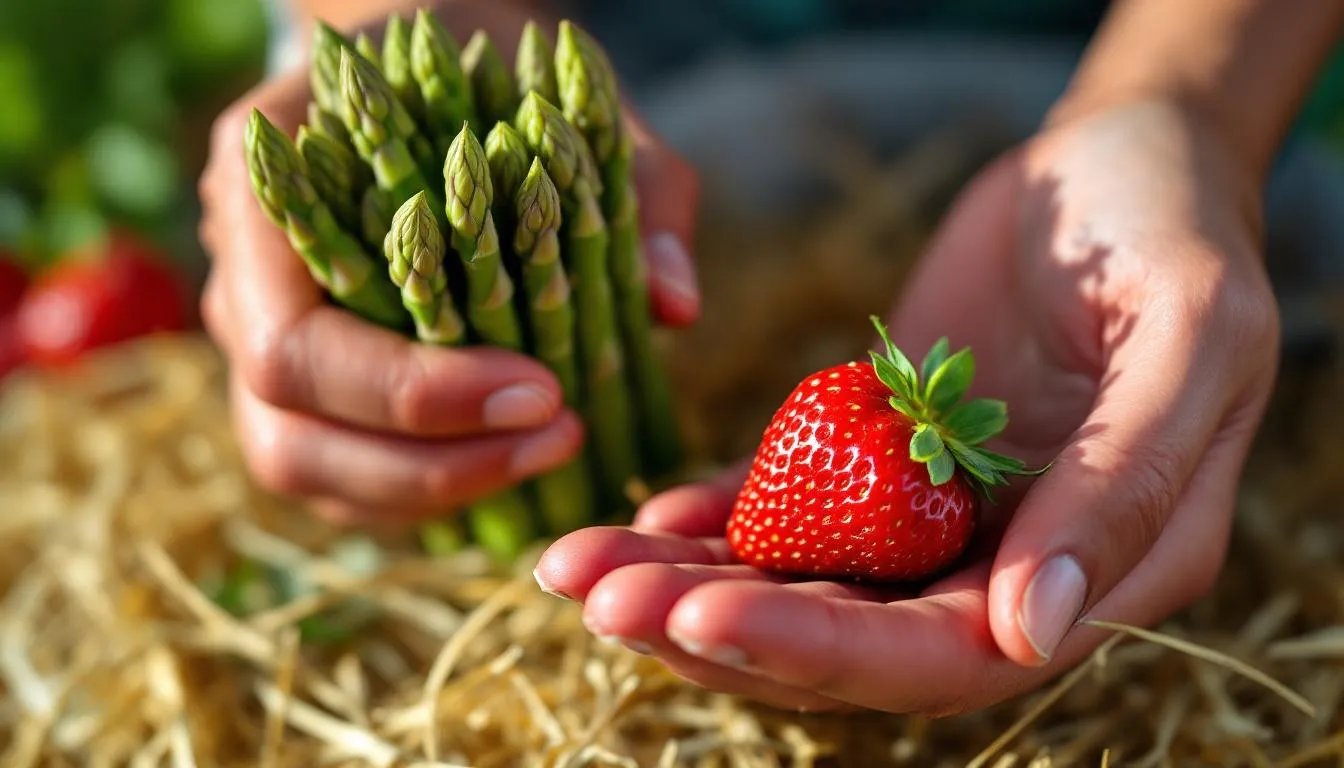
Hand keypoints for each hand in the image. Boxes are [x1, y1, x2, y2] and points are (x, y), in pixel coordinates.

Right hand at [199, 17, 700, 524]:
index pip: (294, 344)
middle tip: (562, 431)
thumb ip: (628, 183)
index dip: (410, 394)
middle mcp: (238, 277)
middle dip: (432, 460)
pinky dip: (420, 486)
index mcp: (261, 194)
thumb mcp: (559, 96)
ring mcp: (255, 336)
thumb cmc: (479, 73)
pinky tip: (509, 456)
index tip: (542, 388)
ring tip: (552, 447)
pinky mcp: (296, 382)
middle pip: (286, 431)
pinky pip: (333, 470)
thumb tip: (674, 304)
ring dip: (432, 487)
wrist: (419, 62)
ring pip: (302, 465)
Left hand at [535, 99, 1279, 713]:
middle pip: (847, 637)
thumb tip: (1029, 632)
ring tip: (576, 565)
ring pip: (800, 582)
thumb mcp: (1188, 339)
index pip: (944, 654)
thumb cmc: (1175, 232)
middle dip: (717, 626)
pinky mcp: (879, 457)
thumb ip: (1120, 490)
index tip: (703, 615)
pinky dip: (709, 522)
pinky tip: (638, 520)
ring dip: (686, 585)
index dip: (820, 647)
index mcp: (1094, 567)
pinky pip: (786, 508)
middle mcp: (1002, 564)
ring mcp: (932, 515)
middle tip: (598, 599)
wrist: (1117, 163)